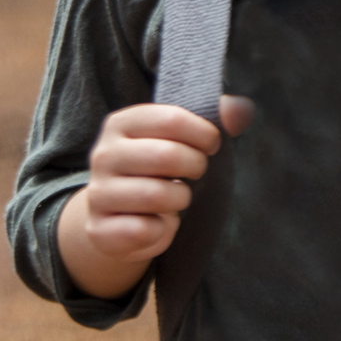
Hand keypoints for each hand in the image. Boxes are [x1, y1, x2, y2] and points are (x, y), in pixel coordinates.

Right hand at [56, 97, 252, 298]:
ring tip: (175, 198)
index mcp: (121, 123)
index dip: (203, 133)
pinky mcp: (99, 229)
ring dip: (180, 200)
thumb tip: (242, 109)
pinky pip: (145, 230)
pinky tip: (157, 224)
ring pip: (158, 196)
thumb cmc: (157, 170)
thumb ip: (215, 120)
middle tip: (196, 173)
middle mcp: (103, 154)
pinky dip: (162, 231)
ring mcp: (98, 192)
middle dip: (196, 167)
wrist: (118, 217)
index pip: (171, 119)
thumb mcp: (180, 139)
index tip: (212, 145)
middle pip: (168, 156)